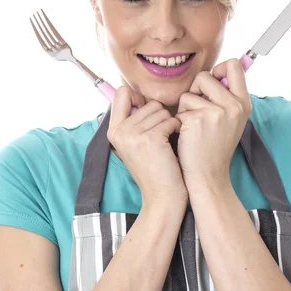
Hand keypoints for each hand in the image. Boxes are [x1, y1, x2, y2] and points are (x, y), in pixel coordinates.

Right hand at [107, 87, 187, 204]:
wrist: (162, 197)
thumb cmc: (155, 170)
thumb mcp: (135, 145)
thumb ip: (134, 121)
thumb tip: (141, 96)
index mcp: (113, 130)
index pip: (123, 93)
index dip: (140, 97)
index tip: (150, 112)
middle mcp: (119, 130)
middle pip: (148, 102)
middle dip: (161, 116)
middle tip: (162, 138)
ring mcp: (133, 134)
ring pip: (161, 110)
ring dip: (170, 124)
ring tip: (167, 143)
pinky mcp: (150, 138)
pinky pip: (171, 120)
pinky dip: (177, 130)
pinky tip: (174, 145)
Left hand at [174, 58, 251, 189]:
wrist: (208, 176)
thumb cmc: (214, 147)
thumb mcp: (231, 120)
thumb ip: (227, 96)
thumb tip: (220, 69)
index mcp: (243, 103)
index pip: (234, 65)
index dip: (218, 69)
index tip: (212, 82)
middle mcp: (233, 105)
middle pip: (205, 75)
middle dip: (195, 91)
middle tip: (198, 112)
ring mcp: (216, 112)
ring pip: (189, 92)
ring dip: (185, 108)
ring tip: (193, 127)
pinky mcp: (197, 119)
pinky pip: (180, 108)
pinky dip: (179, 121)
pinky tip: (187, 136)